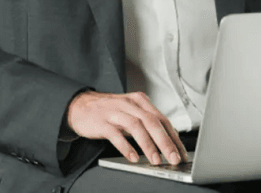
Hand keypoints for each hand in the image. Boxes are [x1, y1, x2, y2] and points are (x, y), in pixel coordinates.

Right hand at [66, 90, 187, 165]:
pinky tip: (132, 157)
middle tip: (174, 158)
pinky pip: (116, 135)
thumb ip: (146, 122)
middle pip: (152, 122)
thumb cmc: (108, 111)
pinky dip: (126, 147)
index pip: (162, 119)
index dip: (173, 137)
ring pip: (136, 127)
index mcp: (140, 101)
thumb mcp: (130, 112)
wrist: (79, 106)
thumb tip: (167, 141)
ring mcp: (115, 112)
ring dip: (148, 145)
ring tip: (156, 160)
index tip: (181, 153)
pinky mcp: (101, 122)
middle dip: (165, 142)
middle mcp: (129, 104)